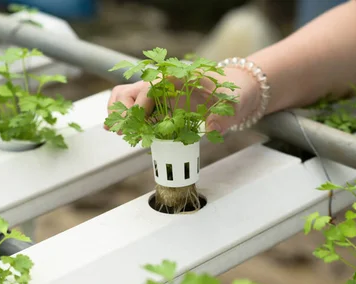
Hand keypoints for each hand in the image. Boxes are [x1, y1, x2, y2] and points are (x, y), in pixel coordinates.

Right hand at [105, 67, 260, 133]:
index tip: (138, 120)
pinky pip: (136, 112)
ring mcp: (158, 95)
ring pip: (127, 98)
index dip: (141, 102)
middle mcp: (163, 84)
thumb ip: (223, 115)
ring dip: (121, 115)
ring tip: (122, 133)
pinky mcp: (159, 107)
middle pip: (130, 90)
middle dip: (123, 110)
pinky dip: (129, 122)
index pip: (151, 86)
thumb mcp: (233, 103)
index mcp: (178, 77)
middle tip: (123, 131)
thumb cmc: (232, 92)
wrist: (234, 92)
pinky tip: (129, 134)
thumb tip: (212, 128)